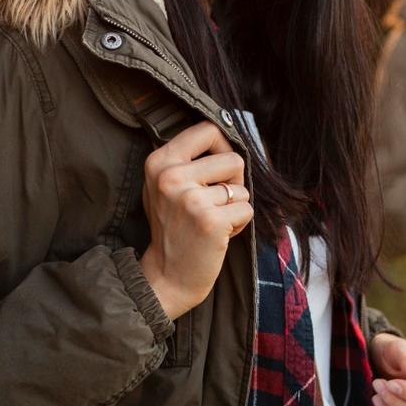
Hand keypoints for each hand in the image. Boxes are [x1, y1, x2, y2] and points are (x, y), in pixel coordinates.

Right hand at [139, 122, 251, 319]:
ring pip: (241, 189)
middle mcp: (171, 176)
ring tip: (212, 222)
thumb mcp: (166, 186)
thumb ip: (189, 160)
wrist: (167, 276)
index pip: (207, 130)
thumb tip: (228, 135)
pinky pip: (246, 209)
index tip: (221, 167)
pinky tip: (218, 235)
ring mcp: (190, 199)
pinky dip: (239, 224)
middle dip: (234, 183)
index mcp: (159, 161)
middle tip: (215, 204)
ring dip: (234, 208)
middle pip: (233, 159)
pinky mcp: (210, 221)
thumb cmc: (173, 229)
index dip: (224, 146)